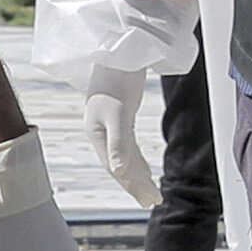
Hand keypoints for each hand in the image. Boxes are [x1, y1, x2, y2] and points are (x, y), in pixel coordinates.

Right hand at [84, 87, 157, 207]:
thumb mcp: (118, 112)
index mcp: (97, 134)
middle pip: (120, 165)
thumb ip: (119, 143)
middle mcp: (101, 132)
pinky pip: (127, 144)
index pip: (117, 168)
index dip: (133, 186)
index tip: (150, 200)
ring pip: (124, 156)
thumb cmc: (116, 77)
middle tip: (153, 202)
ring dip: (137, 174)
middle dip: (136, 185)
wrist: (115, 48)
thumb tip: (121, 173)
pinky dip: (136, 158)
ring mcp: (108, 124)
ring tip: (150, 191)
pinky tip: (144, 165)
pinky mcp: (119, 114)